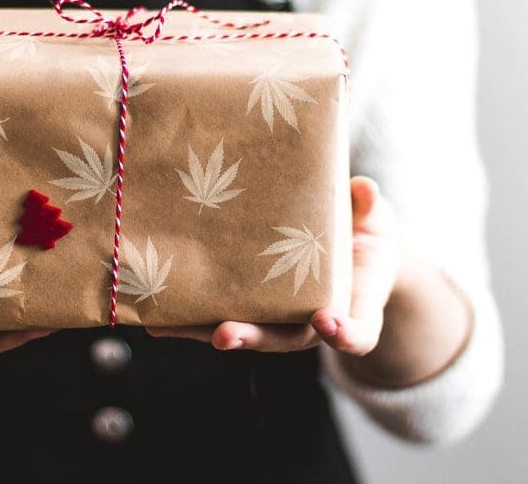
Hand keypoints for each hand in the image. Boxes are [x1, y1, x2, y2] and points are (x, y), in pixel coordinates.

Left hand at [146, 176, 401, 354]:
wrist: (350, 248)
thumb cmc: (365, 232)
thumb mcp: (374, 218)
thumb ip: (369, 208)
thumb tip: (365, 188)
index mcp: (353, 305)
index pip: (358, 332)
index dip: (345, 333)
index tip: (329, 323)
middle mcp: (313, 320)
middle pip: (285, 339)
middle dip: (253, 337)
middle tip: (226, 335)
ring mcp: (279, 316)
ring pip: (244, 331)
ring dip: (204, 331)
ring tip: (165, 327)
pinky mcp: (251, 305)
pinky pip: (220, 315)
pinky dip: (188, 318)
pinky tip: (152, 312)